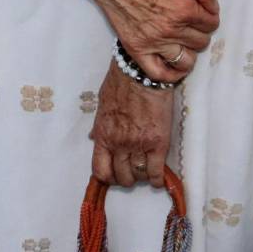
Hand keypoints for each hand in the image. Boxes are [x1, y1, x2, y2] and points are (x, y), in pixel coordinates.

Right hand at [61, 0, 218, 82]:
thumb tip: (213, 8)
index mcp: (183, 8)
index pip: (211, 24)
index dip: (209, 15)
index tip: (201, 10)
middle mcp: (169, 29)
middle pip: (201, 42)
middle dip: (200, 30)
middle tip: (191, 21)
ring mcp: (152, 41)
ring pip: (186, 60)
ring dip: (189, 50)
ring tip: (183, 39)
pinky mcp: (136, 48)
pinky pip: (159, 73)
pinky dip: (171, 73)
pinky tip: (174, 63)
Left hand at [90, 63, 173, 187]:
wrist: (143, 72)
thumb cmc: (122, 83)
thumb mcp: (103, 105)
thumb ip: (100, 126)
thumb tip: (94, 138)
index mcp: (104, 135)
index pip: (100, 170)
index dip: (108, 177)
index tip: (114, 175)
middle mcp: (119, 144)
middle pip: (121, 177)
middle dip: (127, 177)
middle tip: (132, 171)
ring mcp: (139, 144)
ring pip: (138, 175)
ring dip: (141, 176)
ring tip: (145, 170)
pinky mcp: (158, 142)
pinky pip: (156, 171)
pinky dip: (157, 178)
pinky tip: (158, 178)